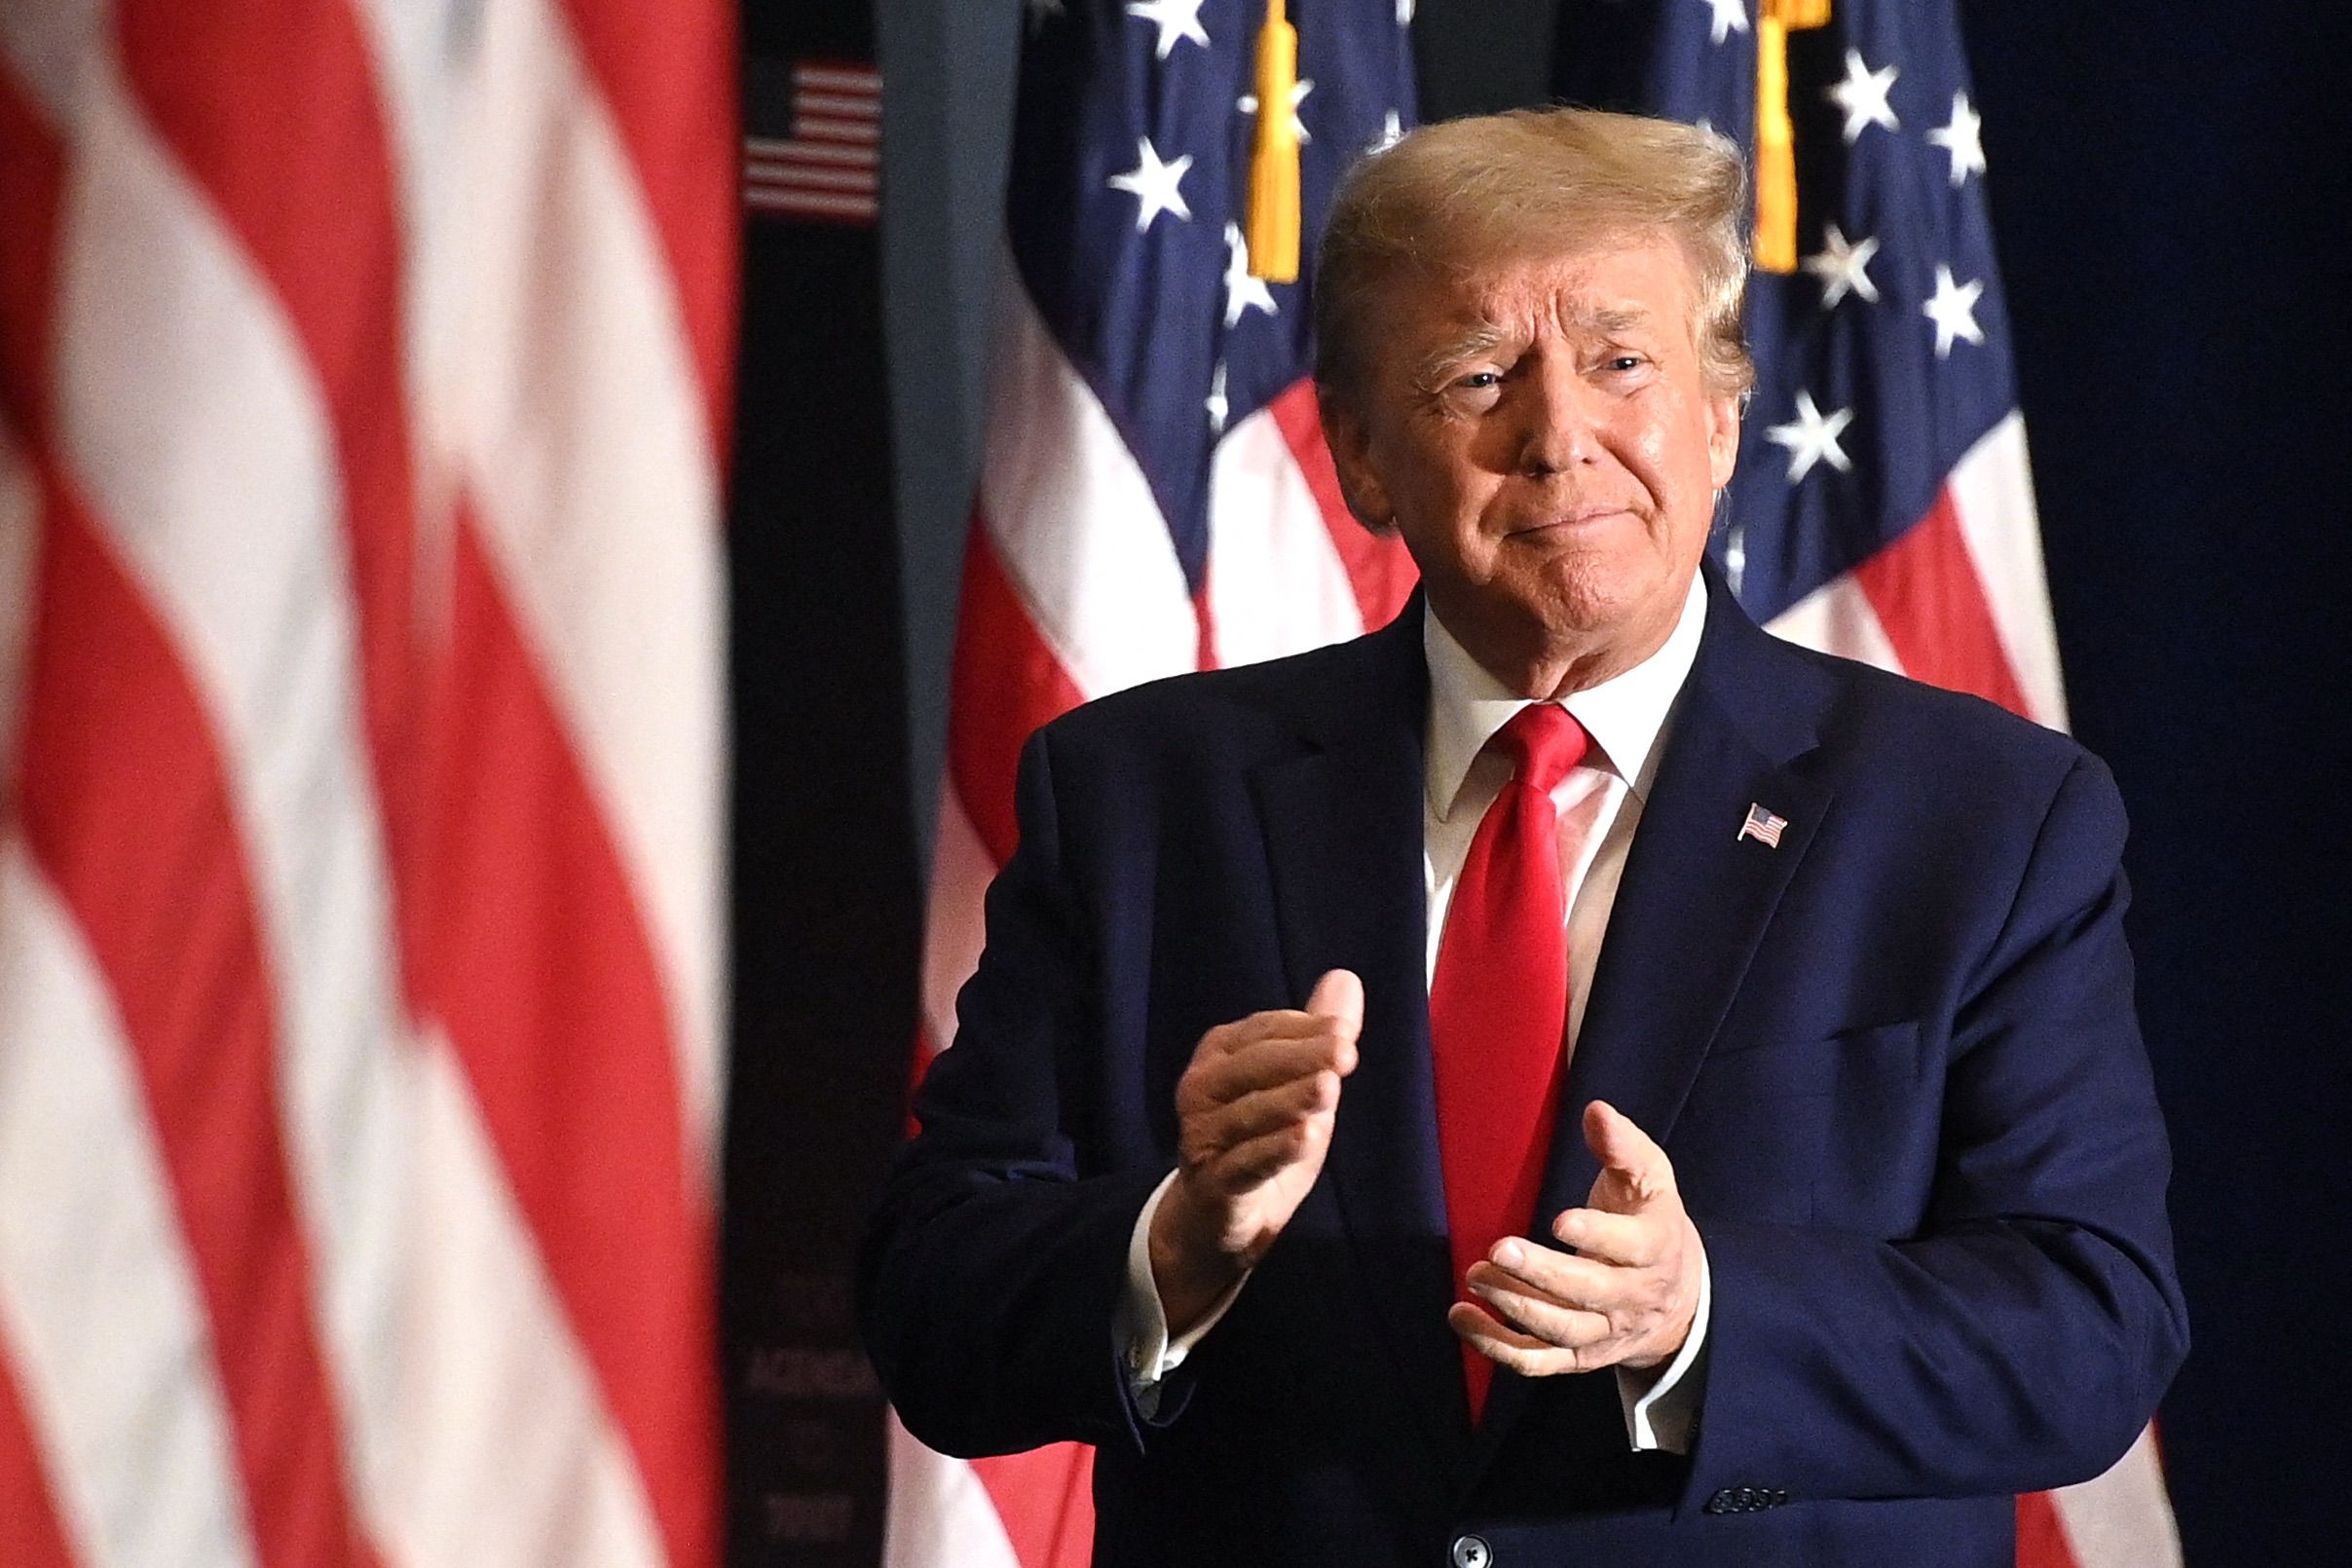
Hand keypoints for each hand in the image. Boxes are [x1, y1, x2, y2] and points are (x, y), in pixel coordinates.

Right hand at [1150, 969, 1362, 1332]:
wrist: (1218, 1218)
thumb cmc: (1261, 1138)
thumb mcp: (1295, 1084)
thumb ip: (1317, 1037)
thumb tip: (1347, 979)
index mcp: (1220, 1055)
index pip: (1263, 1031)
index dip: (1304, 1029)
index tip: (1346, 1031)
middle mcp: (1201, 1089)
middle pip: (1253, 1067)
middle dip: (1302, 1058)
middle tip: (1346, 1052)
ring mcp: (1202, 1137)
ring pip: (1248, 1115)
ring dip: (1289, 1100)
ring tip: (1330, 1089)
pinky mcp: (1212, 1183)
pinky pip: (1245, 1164)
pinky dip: (1276, 1150)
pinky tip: (1307, 1137)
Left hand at [1447, 1099, 1703, 1375]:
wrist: (1677, 1298)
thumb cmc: (1649, 1221)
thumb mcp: (1650, 1178)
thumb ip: (1622, 1145)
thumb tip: (1596, 1110)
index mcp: (1654, 1248)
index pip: (1631, 1247)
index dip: (1598, 1236)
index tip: (1560, 1220)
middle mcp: (1631, 1297)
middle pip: (1589, 1292)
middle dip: (1543, 1274)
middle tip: (1498, 1250)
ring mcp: (1603, 1332)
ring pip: (1560, 1329)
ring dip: (1515, 1306)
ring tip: (1476, 1275)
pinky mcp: (1577, 1357)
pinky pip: (1537, 1361)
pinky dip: (1496, 1346)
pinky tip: (1461, 1317)